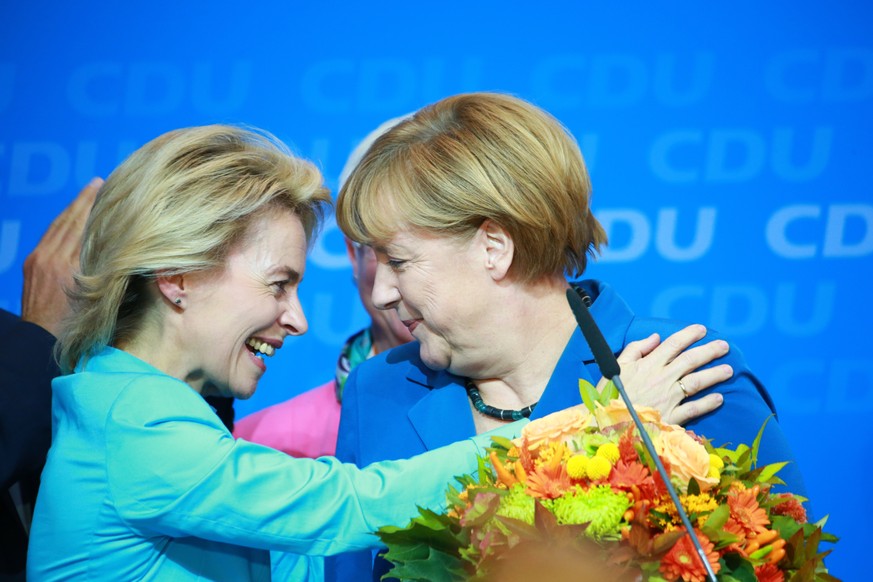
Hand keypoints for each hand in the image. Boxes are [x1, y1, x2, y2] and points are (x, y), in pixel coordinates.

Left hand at [21, 178, 101, 336]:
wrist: (40, 339)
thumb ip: (104, 272)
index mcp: (69, 265)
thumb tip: (121, 252)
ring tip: (87, 193)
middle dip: (84, 200)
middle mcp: (52, 257)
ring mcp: (39, 259)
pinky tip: (69, 217)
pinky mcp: (32, 264)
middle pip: (71, 220)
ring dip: (73, 208)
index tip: (107, 189)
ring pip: (59, 226)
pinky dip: (61, 222)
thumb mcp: (94, 298)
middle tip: (98, 182)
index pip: (85, 226)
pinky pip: (49, 235)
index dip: (95, 206)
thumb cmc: (74, 325)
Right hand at [599, 324, 730, 425]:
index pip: (673, 344)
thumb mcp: (615, 367)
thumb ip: (635, 349)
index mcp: (648, 365)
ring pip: (696, 382)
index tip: (702, 329)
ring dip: (714, 374)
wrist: (608, 425)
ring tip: (729, 370)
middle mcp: (662, 378)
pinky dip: (708, 403)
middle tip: (724, 346)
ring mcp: (668, 398)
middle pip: (690, 360)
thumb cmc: (610, 396)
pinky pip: (694, 408)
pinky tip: (719, 398)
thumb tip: (655, 337)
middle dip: (709, 351)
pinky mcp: (671, 417)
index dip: (689, 335)